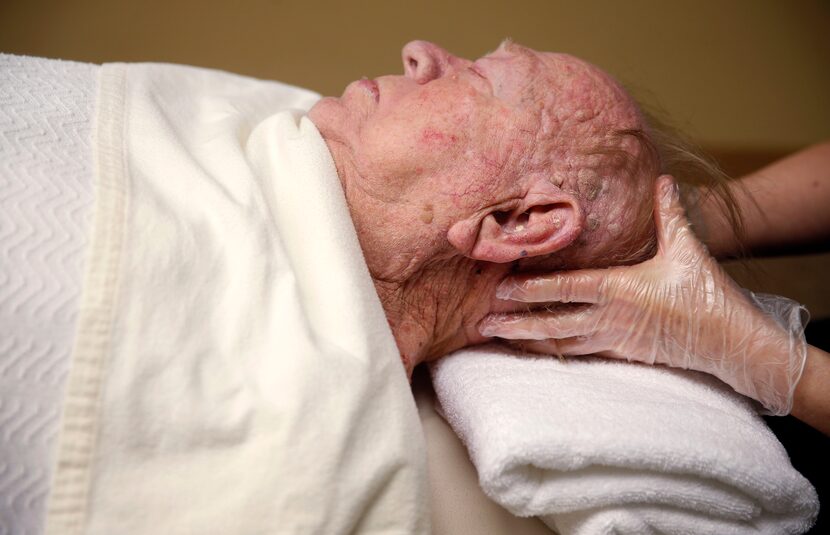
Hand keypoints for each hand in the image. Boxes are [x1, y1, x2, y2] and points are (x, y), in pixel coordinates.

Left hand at [480, 176, 807, 415]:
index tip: (501, 289)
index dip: (531, 288)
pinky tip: (532, 350)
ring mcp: (613, 339)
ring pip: (560, 343)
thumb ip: (670, 214)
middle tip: (479, 324)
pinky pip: (578, 353)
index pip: (565, 288)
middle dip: (514, 323)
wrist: (732, 344)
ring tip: (495, 339)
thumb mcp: (689, 251)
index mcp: (620, 289)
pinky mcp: (621, 353)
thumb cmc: (709, 297)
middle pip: (552, 322)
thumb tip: (662, 178)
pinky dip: (552, 352)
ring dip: (526, 341)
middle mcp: (609, 317)